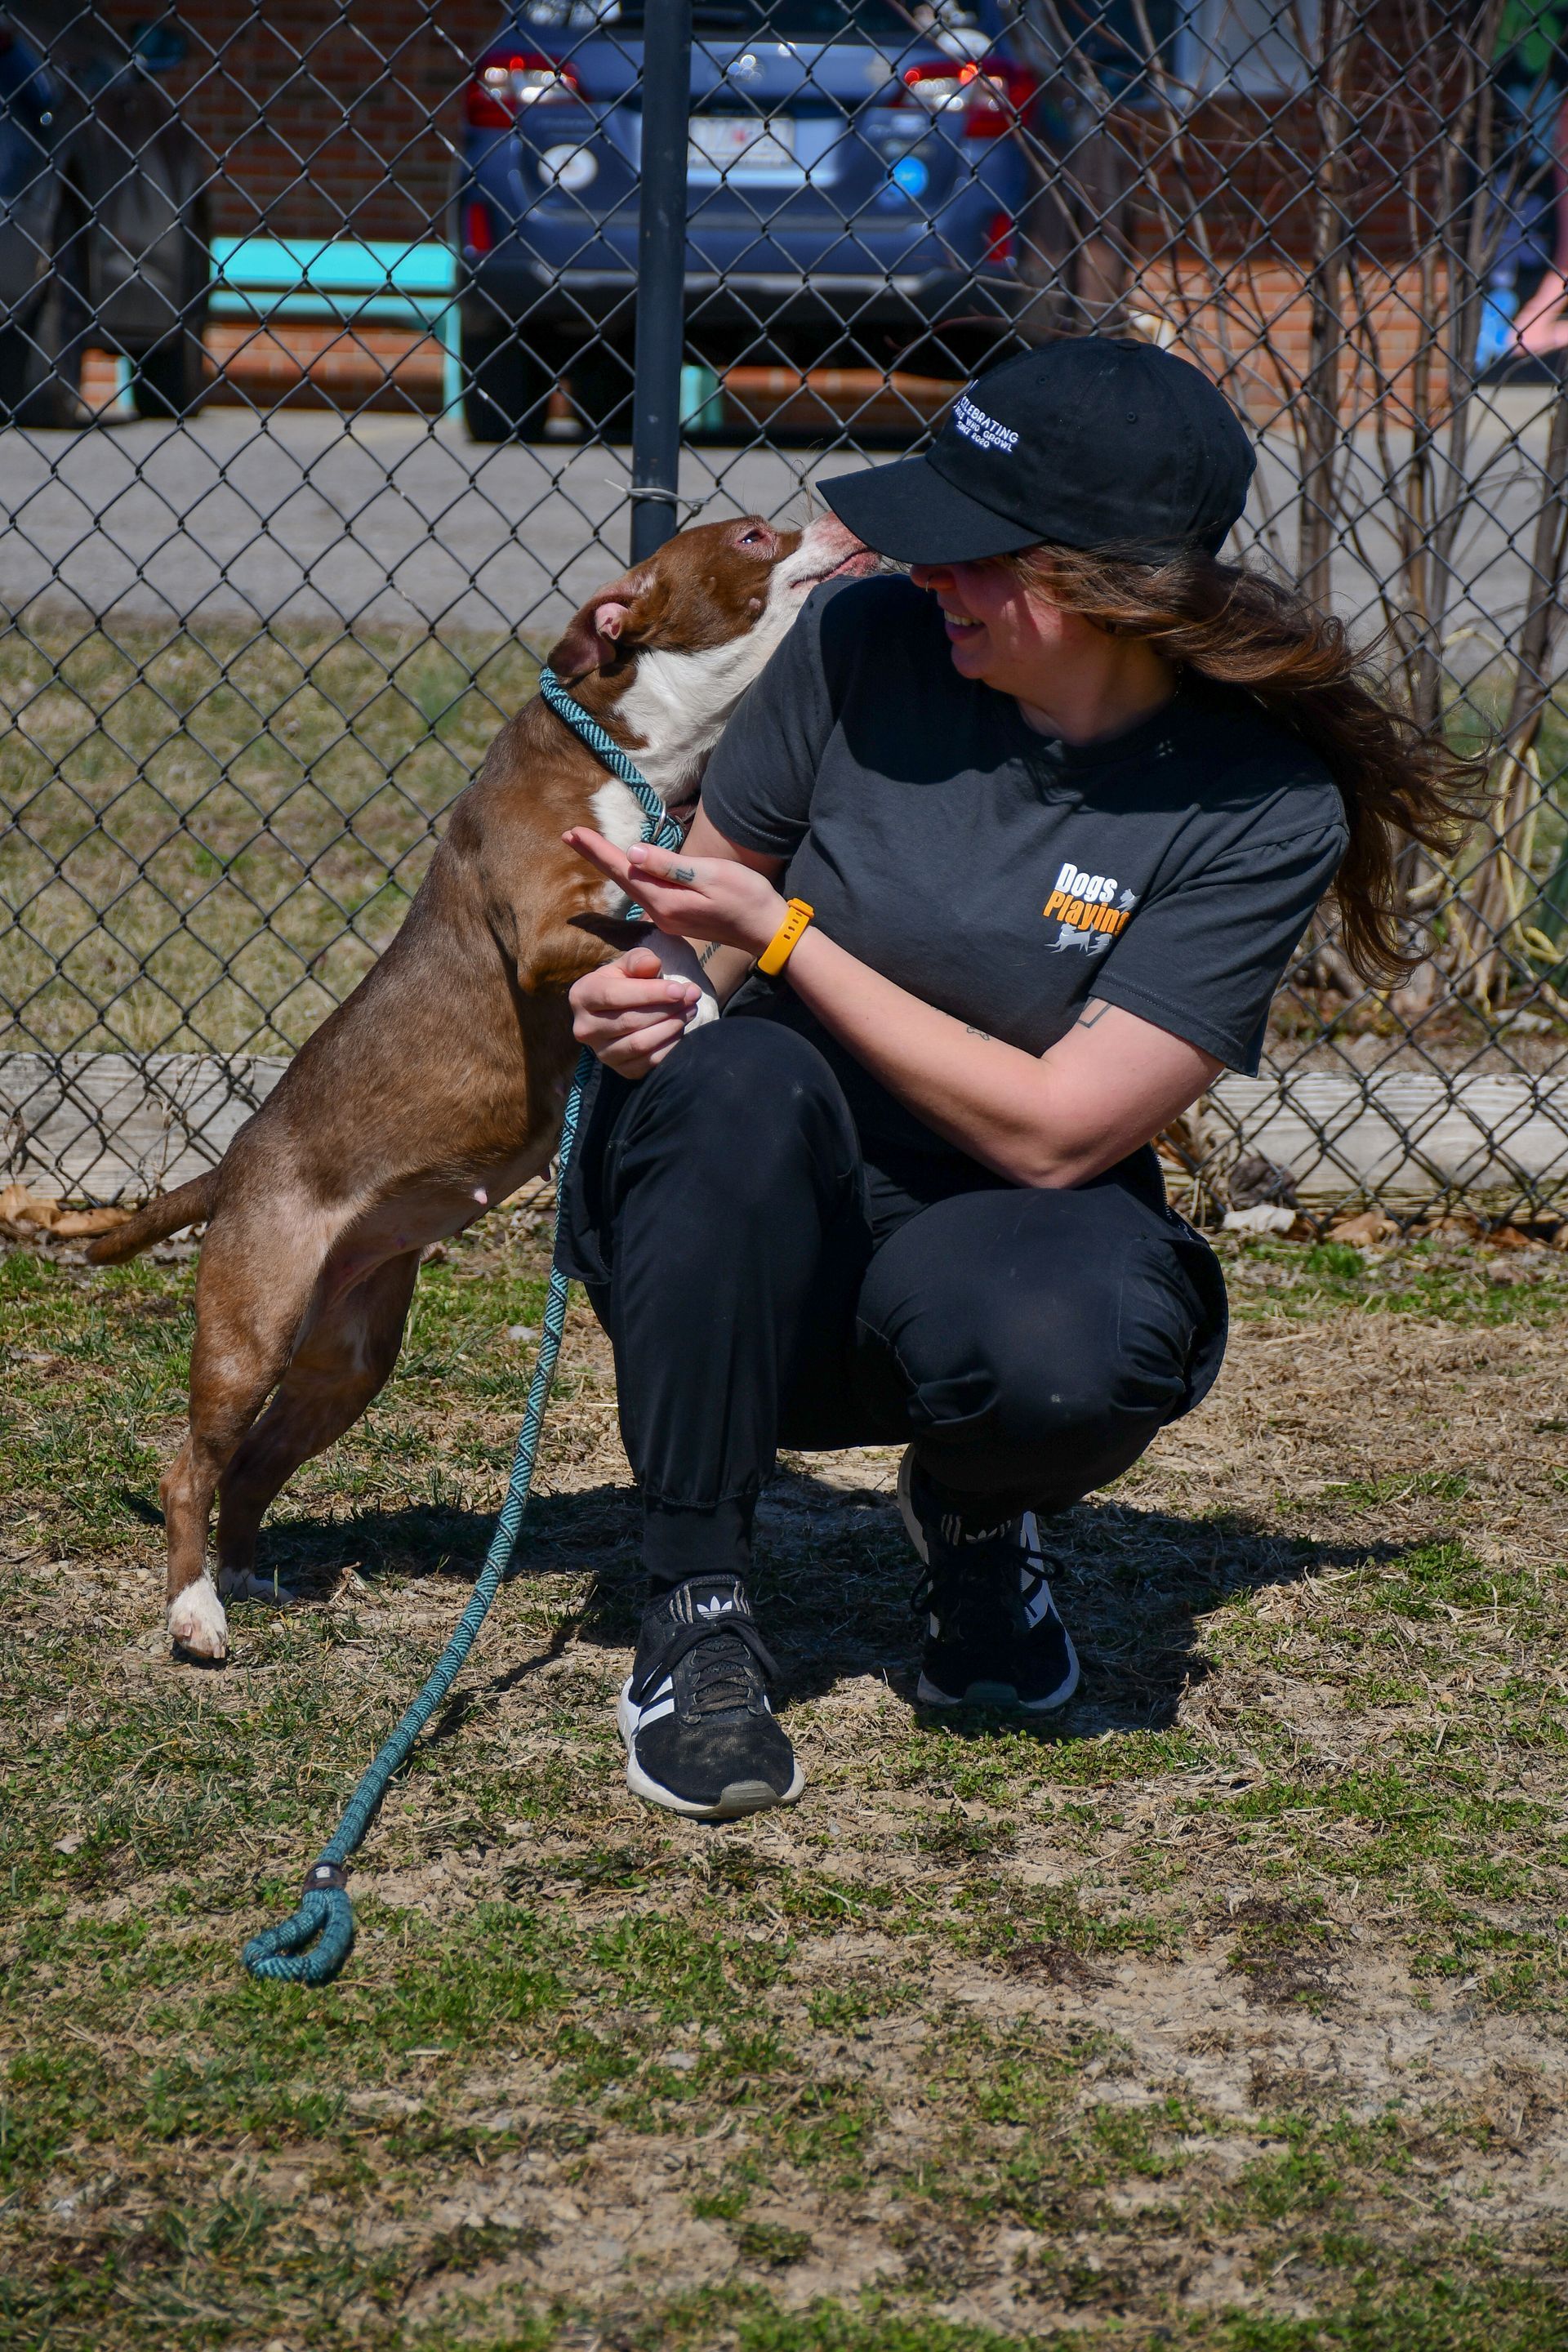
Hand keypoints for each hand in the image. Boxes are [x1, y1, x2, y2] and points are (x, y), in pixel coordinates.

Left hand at [563, 826, 785, 956]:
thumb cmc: (745, 897)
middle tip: (569, 835)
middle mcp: (659, 913)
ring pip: (633, 887)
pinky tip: (626, 868)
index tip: (572, 833)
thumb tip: (632, 853)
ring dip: (612, 866)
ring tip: (590, 847)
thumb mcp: (710, 874)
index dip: (597, 850)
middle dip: (596, 856)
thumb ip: (669, 866)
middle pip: (622, 878)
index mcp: (665, 901)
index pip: (623, 870)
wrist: (766, 930)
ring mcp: (667, 918)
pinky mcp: (677, 918)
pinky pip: (647, 893)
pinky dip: (631, 877)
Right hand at [569, 946, 704, 1079]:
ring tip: (690, 1010)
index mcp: (582, 996)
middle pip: (630, 1021)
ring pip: (639, 1044)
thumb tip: (652, 964)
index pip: (614, 996)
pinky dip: (669, 1046)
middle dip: (667, 1009)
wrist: (620, 1011)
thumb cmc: (625, 982)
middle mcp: (585, 1028)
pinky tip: (680, 1029)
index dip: (650, 993)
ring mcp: (601, 1053)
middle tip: (692, 997)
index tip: (680, 989)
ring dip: (671, 1027)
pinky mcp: (620, 1069)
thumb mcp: (629, 964)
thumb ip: (639, 960)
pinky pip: (648, 1062)